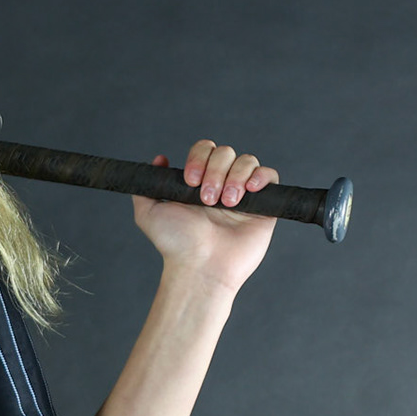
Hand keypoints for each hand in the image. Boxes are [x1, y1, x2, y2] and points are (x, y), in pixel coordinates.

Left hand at [130, 139, 278, 292]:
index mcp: (199, 183)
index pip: (205, 150)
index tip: (190, 181)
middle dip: (215, 171)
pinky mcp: (264, 206)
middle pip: (226, 152)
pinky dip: (261, 176)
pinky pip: (270, 176)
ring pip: (247, 161)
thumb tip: (160, 160)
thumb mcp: (148, 213)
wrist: (200, 266)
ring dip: (234, 177)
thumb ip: (146, 186)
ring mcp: (244, 195)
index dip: (199, 158)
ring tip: (226, 203)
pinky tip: (248, 190)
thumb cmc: (176, 244)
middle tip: (207, 200)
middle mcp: (221, 185)